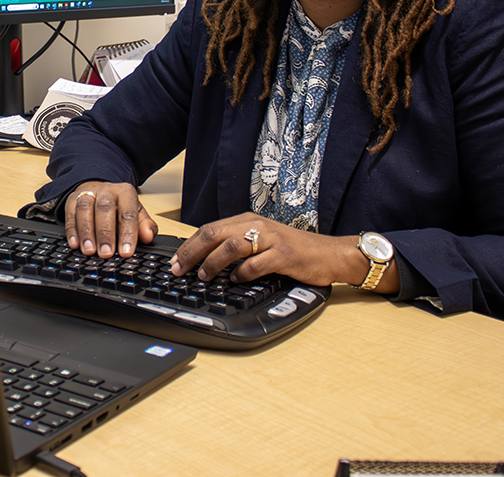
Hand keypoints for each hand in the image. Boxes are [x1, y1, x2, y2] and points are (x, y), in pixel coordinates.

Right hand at [65, 181, 158, 257]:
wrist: (99, 191)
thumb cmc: (119, 207)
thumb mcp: (136, 213)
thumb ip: (145, 225)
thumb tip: (148, 236)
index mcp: (125, 193)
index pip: (127, 213)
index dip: (127, 233)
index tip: (126, 252)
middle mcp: (106, 190)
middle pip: (104, 208)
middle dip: (105, 233)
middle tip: (106, 253)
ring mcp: (87, 193)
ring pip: (85, 209)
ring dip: (86, 231)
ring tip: (89, 251)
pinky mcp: (72, 200)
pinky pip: (70, 213)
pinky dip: (72, 230)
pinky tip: (75, 244)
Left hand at [169, 213, 389, 289]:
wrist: (329, 254)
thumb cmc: (293, 251)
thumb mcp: (261, 242)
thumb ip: (236, 246)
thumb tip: (204, 261)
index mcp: (247, 221)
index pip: (209, 229)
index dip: (189, 246)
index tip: (175, 262)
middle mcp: (257, 225)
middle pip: (214, 234)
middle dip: (192, 253)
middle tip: (179, 270)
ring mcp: (271, 239)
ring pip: (232, 246)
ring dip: (213, 263)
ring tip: (204, 276)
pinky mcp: (284, 254)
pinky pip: (257, 264)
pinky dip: (242, 274)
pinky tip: (235, 281)